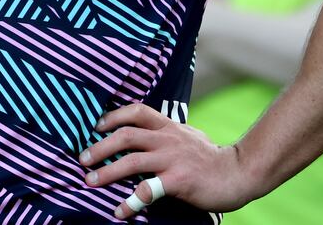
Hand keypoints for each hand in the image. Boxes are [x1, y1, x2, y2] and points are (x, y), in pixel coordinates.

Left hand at [79, 103, 252, 218]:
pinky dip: (130, 202)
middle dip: (100, 147)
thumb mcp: (188, 135)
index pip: (136, 111)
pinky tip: (120, 211)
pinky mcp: (178, 181)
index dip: (113, 116)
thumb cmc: (211, 157)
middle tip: (83, 159)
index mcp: (169, 126)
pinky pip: (147, 191)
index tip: (96, 127)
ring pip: (131, 161)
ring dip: (107, 172)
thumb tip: (147, 130)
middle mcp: (167, 139)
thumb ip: (167, 132)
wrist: (239, 172)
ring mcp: (172, 159)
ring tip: (90, 182)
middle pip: (125, 135)